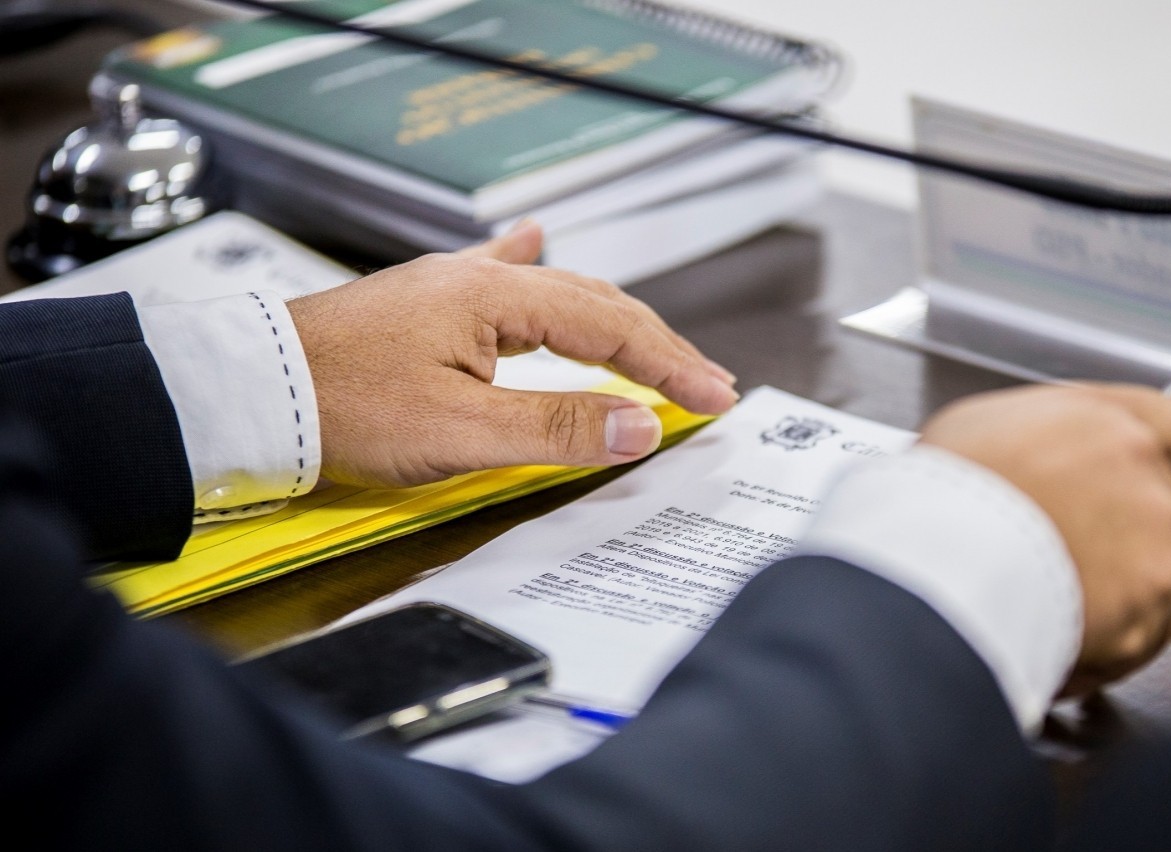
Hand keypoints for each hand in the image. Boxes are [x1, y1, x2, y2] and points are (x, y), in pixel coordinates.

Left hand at [286, 221, 738, 487]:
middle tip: (705, 383)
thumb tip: (640, 426)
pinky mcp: (427, 307)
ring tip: (655, 348)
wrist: (252, 393)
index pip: (612, 327)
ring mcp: (451, 289)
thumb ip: (556, 428)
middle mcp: (478, 281)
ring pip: (556, 296)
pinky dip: (538, 277)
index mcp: (495, 299)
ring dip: (612, 323)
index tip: (717, 397)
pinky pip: (500, 282)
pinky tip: (538, 244)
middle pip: (594, 303)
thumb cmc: (343, 408)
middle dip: (656, 346)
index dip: (671, 365)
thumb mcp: (460, 432)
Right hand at [917, 383, 1170, 695]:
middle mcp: (1145, 482)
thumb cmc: (941, 495)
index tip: (1140, 484)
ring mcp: (1155, 553)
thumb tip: (1041, 455)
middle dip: (1129, 536)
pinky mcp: (1146, 618)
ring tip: (1055, 601)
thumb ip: (1041, 437)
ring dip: (1124, 592)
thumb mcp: (979, 427)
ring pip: (1166, 577)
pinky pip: (1143, 638)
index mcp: (1107, 426)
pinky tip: (1054, 632)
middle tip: (1071, 554)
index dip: (1166, 462)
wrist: (936, 564)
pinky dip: (1108, 644)